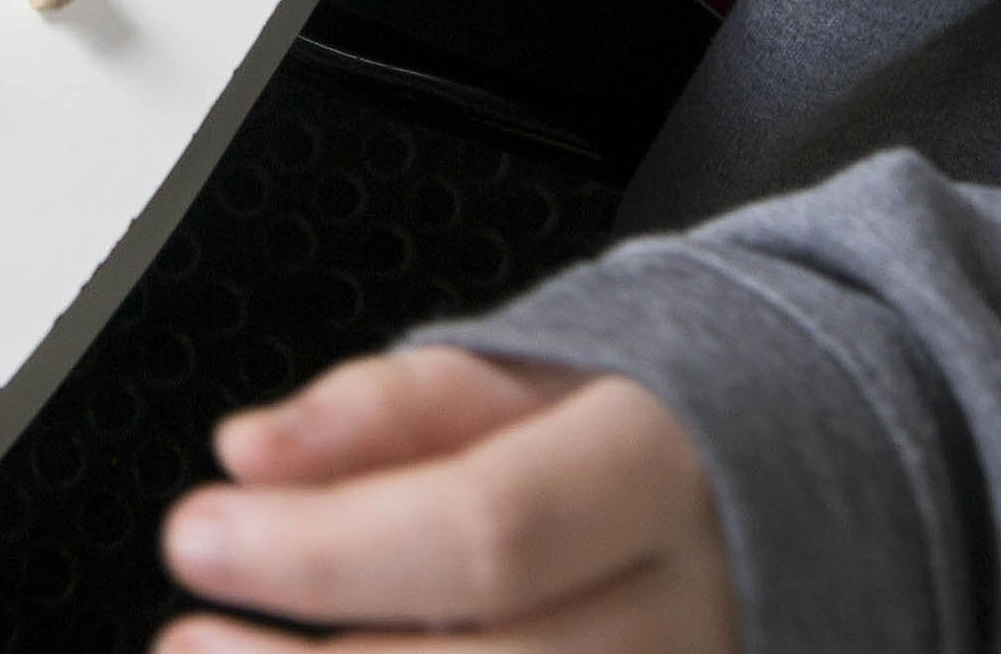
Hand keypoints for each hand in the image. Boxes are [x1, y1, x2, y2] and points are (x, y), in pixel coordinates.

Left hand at [157, 350, 738, 653]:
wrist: (819, 485)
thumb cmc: (648, 430)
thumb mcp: (540, 374)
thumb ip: (392, 404)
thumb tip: (249, 450)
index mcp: (659, 470)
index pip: (487, 528)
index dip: (328, 548)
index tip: (196, 532)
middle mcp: (688, 610)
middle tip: (181, 647)